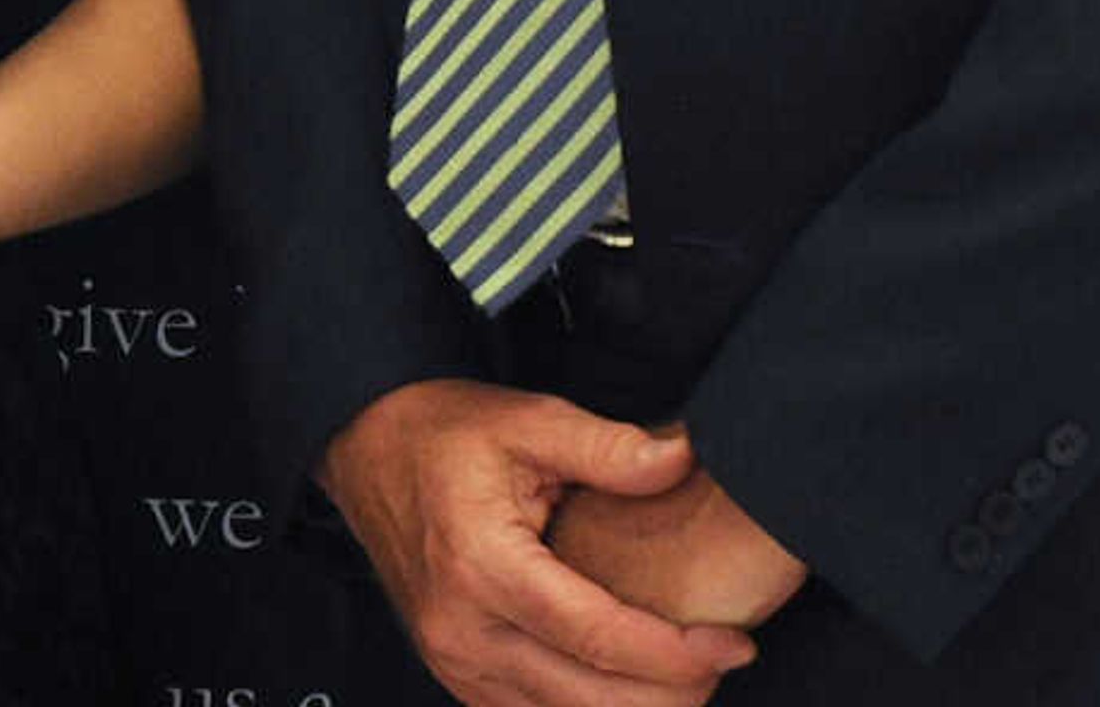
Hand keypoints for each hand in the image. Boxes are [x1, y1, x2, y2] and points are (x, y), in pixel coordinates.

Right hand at [324, 381, 758, 706]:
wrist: (365, 448)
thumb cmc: (442, 433)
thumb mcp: (526, 420)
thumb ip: (607, 446)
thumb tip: (684, 459)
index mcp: (482, 566)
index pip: (596, 636)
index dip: (675, 652)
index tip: (733, 643)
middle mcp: (463, 631)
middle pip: (588, 700)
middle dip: (671, 695)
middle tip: (724, 662)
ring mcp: (454, 662)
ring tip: (686, 676)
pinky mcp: (456, 675)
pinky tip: (627, 686)